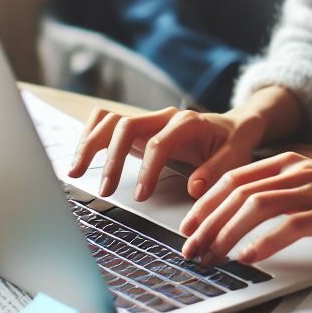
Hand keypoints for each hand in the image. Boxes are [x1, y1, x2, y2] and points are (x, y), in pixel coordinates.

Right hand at [68, 86, 301, 199]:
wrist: (234, 126)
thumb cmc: (234, 144)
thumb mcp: (235, 159)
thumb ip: (216, 172)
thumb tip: (193, 188)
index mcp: (188, 123)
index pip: (159, 143)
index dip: (147, 170)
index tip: (141, 196)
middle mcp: (164, 116)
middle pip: (125, 127)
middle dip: (111, 159)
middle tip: (104, 190)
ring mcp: (148, 119)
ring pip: (109, 121)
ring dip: (89, 145)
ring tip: (76, 172)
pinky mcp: (138, 127)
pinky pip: (106, 122)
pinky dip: (90, 136)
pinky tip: (82, 159)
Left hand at [179, 152, 311, 264]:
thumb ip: (285, 193)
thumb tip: (245, 217)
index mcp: (291, 163)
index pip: (232, 178)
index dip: (204, 203)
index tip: (187, 227)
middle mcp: (298, 172)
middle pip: (236, 193)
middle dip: (206, 223)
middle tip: (190, 250)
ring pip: (254, 207)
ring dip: (225, 234)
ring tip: (211, 257)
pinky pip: (287, 226)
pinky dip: (262, 243)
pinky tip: (248, 258)